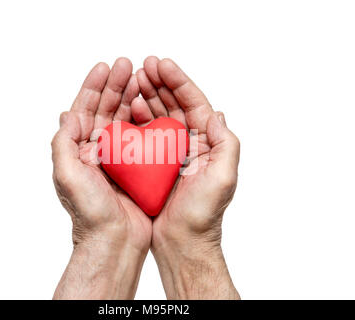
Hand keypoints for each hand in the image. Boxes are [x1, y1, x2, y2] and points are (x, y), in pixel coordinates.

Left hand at [51, 58, 151, 298]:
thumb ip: (63, 143)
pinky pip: (141, 137)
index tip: (105, 67)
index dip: (93, 87)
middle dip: (114, 86)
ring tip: (141, 77)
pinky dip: (145, 119)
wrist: (115, 240)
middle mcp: (96, 151)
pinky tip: (152, 106)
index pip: (84, 109)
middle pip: (105, 109)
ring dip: (130, 97)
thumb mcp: (67, 175)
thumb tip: (67, 114)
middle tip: (127, 64)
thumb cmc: (90, 212)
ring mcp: (117, 158)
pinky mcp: (136, 166)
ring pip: (123, 119)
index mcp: (78, 150)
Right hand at [135, 57, 239, 298]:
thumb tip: (217, 114)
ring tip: (134, 82)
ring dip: (147, 97)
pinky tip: (128, 109)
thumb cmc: (203, 214)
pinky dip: (137, 120)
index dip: (179, 81)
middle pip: (175, 105)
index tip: (162, 64)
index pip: (195, 103)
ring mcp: (171, 154)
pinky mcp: (155, 165)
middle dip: (160, 84)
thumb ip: (226, 144)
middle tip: (143, 67)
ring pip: (159, 117)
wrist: (182, 242)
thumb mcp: (223, 178)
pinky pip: (146, 136)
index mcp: (208, 143)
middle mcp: (191, 144)